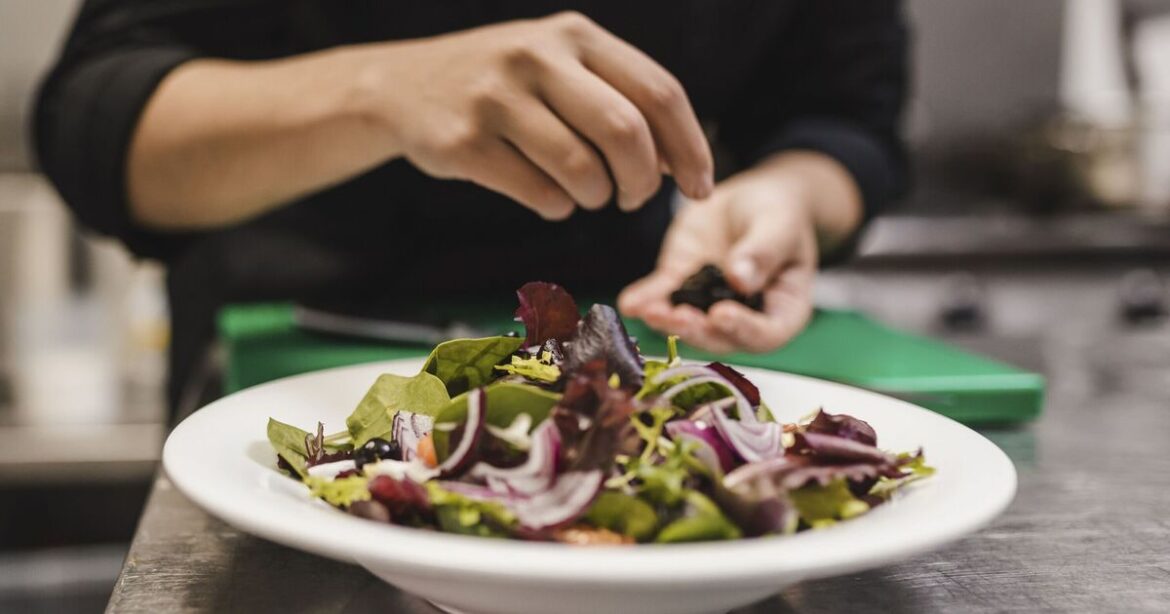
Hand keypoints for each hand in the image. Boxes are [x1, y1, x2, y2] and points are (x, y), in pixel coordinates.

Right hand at [359, 11, 713, 218]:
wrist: (401, 88)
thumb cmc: (502, 85)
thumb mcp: (558, 64)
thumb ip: (618, 98)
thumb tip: (680, 162)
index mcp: (574, 35)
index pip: (659, 92)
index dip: (690, 147)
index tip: (701, 186)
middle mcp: (537, 57)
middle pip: (627, 133)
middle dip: (644, 182)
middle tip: (635, 199)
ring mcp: (496, 98)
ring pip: (582, 171)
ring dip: (597, 199)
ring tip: (586, 195)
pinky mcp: (464, 142)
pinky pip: (539, 195)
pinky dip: (557, 208)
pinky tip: (549, 198)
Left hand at [618, 162, 821, 352]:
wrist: (750, 199)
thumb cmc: (779, 213)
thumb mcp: (780, 225)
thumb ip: (763, 251)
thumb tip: (739, 279)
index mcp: (782, 310)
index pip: (766, 333)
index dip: (743, 329)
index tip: (721, 314)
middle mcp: (744, 317)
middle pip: (720, 336)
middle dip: (695, 329)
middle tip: (676, 316)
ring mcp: (709, 304)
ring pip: (688, 321)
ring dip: (666, 320)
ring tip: (647, 310)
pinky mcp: (681, 284)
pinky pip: (662, 296)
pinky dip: (645, 300)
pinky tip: (629, 303)